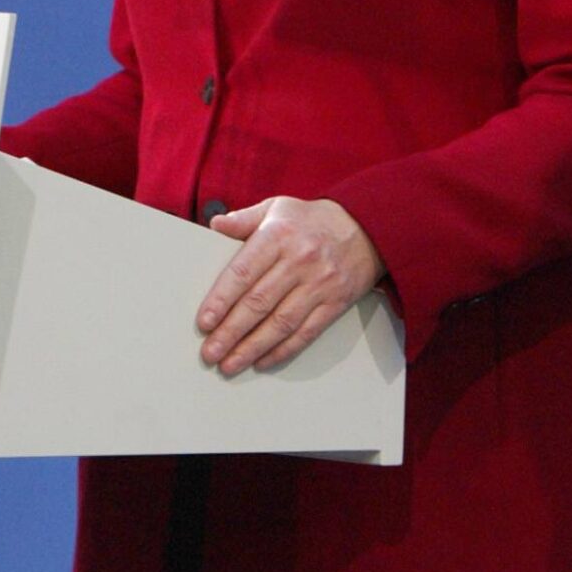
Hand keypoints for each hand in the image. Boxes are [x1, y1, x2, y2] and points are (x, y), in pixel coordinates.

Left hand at [196, 197, 381, 375]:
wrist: (367, 227)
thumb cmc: (312, 219)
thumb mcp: (276, 207)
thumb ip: (243, 219)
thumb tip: (215, 225)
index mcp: (277, 236)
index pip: (242, 272)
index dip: (221, 300)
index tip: (204, 322)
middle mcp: (298, 262)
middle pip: (259, 303)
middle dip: (230, 332)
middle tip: (210, 353)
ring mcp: (319, 284)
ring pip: (281, 323)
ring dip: (253, 347)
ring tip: (230, 364)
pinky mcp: (336, 303)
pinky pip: (307, 332)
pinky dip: (283, 350)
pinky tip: (263, 361)